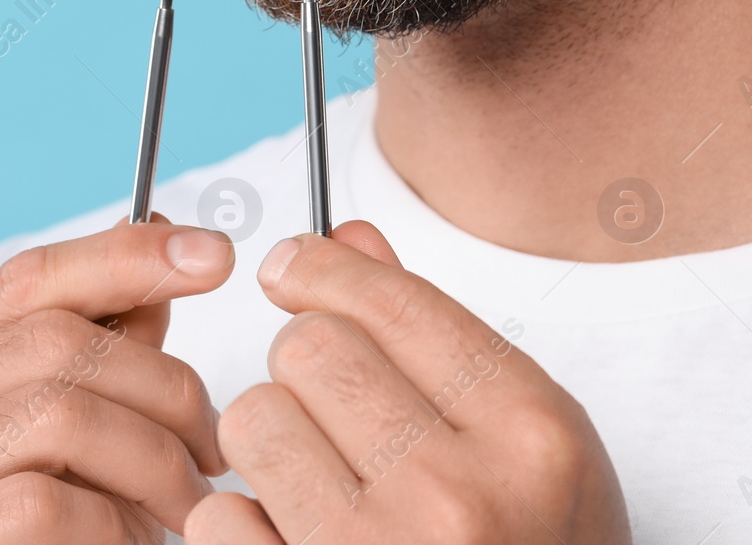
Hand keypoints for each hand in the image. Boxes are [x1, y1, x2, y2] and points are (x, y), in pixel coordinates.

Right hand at [0, 217, 234, 543]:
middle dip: (161, 383)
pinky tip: (129, 544)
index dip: (124, 257)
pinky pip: (37, 502)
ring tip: (189, 501)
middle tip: (216, 442)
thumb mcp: (82, 441)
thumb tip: (170, 249)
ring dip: (152, 456)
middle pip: (50, 342)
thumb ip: (105, 353)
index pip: (25, 280)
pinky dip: (109, 521)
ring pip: (54, 411)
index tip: (216, 255)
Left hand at [187, 223, 630, 543]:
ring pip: (252, 420)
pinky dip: (239, 528)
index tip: (292, 271)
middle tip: (333, 419)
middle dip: (303, 374)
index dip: (322, 270)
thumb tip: (348, 236)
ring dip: (266, 447)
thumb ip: (436, 337)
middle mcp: (461, 495)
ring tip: (314, 485)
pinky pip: (219, 519)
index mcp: (532, 434)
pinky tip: (289, 542)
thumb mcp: (527, 450)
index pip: (387, 298)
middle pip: (306, 349)